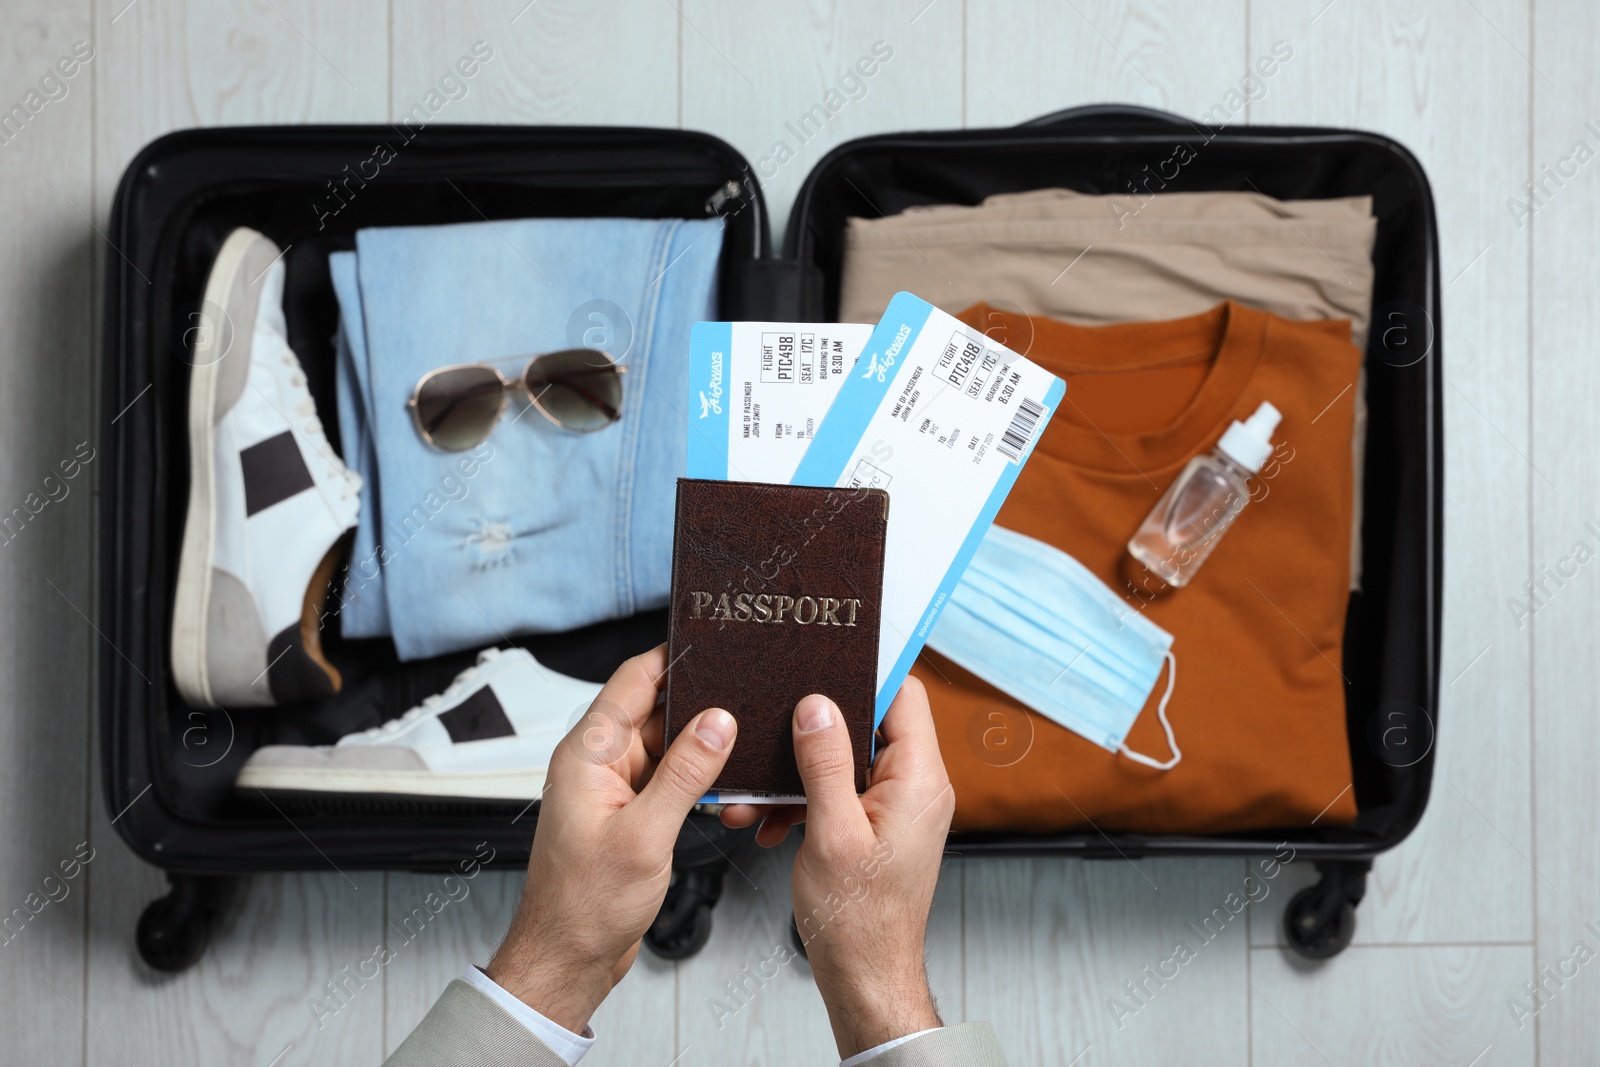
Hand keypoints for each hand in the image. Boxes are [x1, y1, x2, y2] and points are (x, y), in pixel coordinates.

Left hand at [487, 645, 735, 1033]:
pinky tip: (727, 782)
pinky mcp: (630, 812)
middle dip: (700, 701)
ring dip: (702, 744)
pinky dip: (697, 777)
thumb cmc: (584, 905)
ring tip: (745, 738)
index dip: (671, 656)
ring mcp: (615, 787)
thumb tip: (718, 723)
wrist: (568, 958)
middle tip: (747, 691)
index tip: (711, 640)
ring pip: (668, 744)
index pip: (632, 681)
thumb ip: (685, 774)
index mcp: (587, 754)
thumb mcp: (645, 834)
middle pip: (656, 709)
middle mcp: (599, 763)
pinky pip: (669, 777)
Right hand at [720, 677, 953, 1058]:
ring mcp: (897, 806)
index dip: (865, 672)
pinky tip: (773, 822)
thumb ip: (825, 763)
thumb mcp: (832, 832)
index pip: (903, 695)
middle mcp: (916, 787)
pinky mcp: (877, 825)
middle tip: (776, 723)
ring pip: (845, 760)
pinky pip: (840, 791)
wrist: (865, 977)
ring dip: (799, 773)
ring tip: (761, 795)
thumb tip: (817, 706)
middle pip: (868, 723)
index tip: (824, 659)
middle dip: (814, 729)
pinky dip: (804, 801)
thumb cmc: (859, 920)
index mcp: (919, 780)